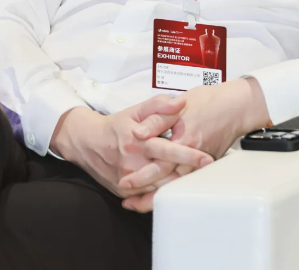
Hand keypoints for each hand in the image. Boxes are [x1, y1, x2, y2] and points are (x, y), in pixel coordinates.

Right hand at [50, 95, 212, 207]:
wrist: (88, 143)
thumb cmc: (117, 125)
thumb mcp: (136, 109)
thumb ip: (159, 105)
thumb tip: (180, 103)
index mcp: (138, 142)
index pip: (167, 150)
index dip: (188, 155)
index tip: (206, 157)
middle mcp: (132, 164)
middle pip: (165, 174)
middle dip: (188, 174)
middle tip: (209, 170)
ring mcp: (127, 180)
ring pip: (158, 188)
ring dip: (178, 186)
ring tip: (198, 181)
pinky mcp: (124, 192)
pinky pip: (147, 196)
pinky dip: (163, 193)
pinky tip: (178, 189)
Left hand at [118, 78, 269, 210]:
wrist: (237, 105)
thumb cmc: (210, 101)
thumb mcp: (179, 105)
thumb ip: (157, 119)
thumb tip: (137, 132)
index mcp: (183, 141)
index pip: (158, 165)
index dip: (140, 176)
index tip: (124, 183)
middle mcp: (192, 156)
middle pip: (167, 183)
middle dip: (146, 196)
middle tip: (128, 203)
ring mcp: (200, 162)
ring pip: (177, 185)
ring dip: (159, 195)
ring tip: (140, 203)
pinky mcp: (206, 163)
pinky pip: (187, 180)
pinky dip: (174, 187)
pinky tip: (164, 190)